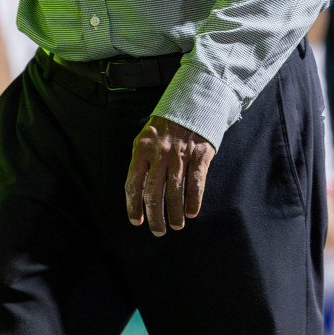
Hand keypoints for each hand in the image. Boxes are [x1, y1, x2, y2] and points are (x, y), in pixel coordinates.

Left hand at [125, 115, 214, 236]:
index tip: (136, 221)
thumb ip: (141, 161)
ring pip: (174, 192)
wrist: (192, 104)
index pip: (133, 183)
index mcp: (142, 149)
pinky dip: (193, 201)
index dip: (133, 205)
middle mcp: (159, 153)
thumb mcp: (146, 138)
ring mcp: (180, 154)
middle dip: (155, 216)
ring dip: (174, 213)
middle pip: (153, 192)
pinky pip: (195, 183)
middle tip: (158, 230)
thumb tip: (136, 193)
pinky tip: (192, 213)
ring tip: (176, 225)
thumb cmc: (165, 127)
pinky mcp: (200, 154)